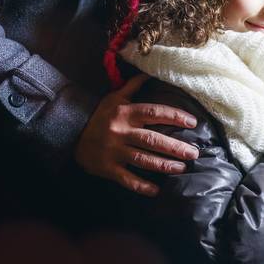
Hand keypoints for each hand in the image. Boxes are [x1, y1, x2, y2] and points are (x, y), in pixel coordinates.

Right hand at [75, 74, 199, 195]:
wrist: (69, 133)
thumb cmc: (99, 115)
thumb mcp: (114, 98)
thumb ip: (133, 86)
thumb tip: (150, 73)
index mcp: (125, 113)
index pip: (154, 113)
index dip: (175, 116)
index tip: (192, 122)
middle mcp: (121, 132)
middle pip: (152, 139)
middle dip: (175, 147)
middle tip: (194, 153)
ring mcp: (114, 151)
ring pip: (142, 159)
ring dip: (164, 165)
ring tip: (182, 168)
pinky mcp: (107, 168)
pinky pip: (127, 179)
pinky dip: (141, 186)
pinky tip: (156, 190)